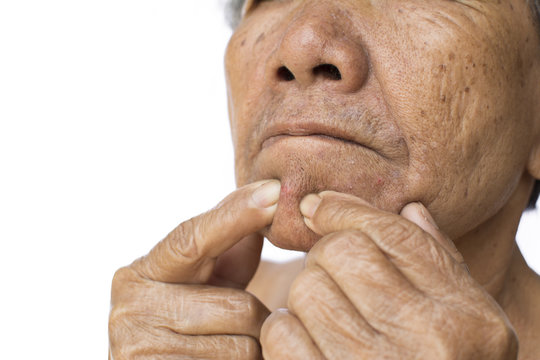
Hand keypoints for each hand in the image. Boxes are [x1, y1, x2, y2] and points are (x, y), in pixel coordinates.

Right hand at [108, 180, 279, 358]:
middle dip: (256, 319)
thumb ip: (228, 247)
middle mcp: (131, 309)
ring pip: (242, 346)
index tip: (275, 192)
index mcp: (142, 273)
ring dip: (252, 349)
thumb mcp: (204, 285)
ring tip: (228, 348)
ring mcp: (139, 350)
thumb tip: (266, 198)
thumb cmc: (188, 327)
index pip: (193, 239)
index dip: (237, 216)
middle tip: (244, 328)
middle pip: (238, 306)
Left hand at [261, 191, 517, 359]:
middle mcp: (424, 346)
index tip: (317, 207)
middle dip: (327, 258)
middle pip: (339, 254)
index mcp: (463, 319)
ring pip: (306, 290)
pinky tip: (310, 346)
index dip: (344, 210)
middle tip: (335, 278)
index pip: (388, 234)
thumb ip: (439, 264)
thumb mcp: (468, 324)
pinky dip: (286, 333)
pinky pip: (281, 334)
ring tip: (328, 319)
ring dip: (307, 298)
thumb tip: (409, 208)